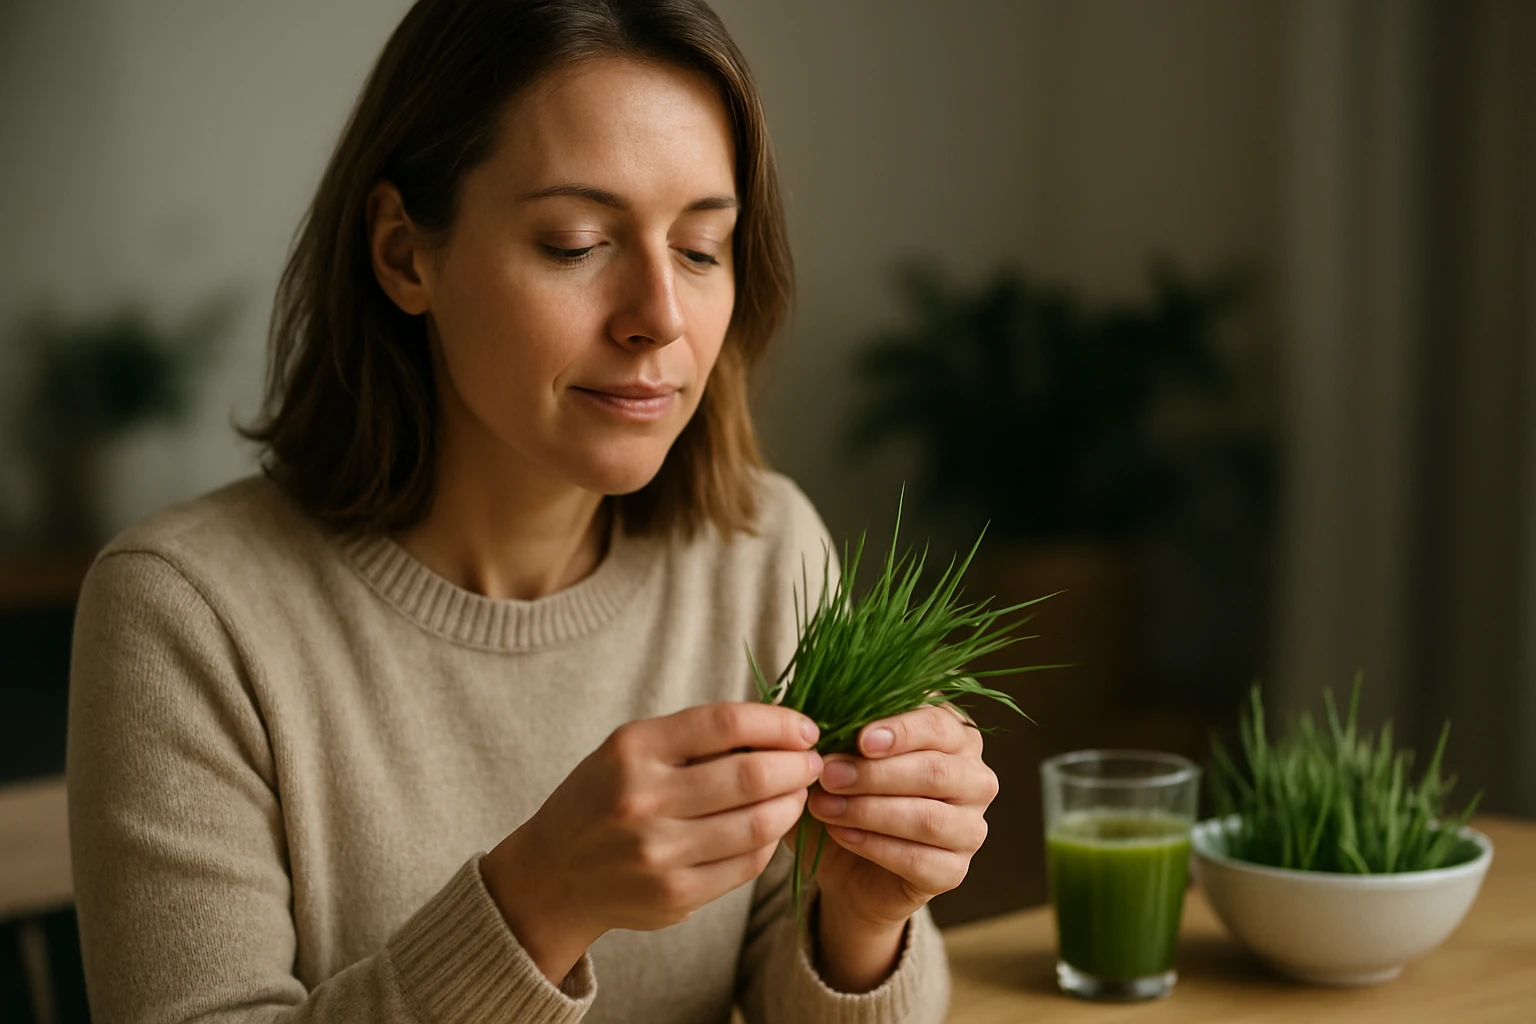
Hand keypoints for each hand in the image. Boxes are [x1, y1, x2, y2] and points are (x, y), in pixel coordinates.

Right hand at [482, 703, 822, 984]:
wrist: (553, 874)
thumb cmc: (605, 797)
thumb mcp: (632, 750)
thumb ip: (696, 738)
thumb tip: (781, 728)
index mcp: (633, 749)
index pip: (727, 724)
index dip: (779, 723)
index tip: (806, 728)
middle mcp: (643, 798)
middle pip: (751, 775)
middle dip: (797, 766)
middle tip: (813, 762)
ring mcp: (658, 852)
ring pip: (758, 824)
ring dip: (792, 804)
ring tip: (799, 792)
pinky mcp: (674, 895)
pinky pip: (746, 864)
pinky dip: (770, 842)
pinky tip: (772, 826)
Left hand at [805, 705, 997, 989]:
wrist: (847, 864)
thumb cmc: (848, 794)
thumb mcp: (839, 756)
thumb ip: (840, 733)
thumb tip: (821, 718)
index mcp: (954, 736)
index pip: (939, 725)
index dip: (902, 731)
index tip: (861, 739)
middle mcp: (974, 779)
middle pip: (936, 771)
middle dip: (876, 773)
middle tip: (828, 775)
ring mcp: (970, 828)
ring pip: (929, 818)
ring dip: (869, 810)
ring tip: (823, 806)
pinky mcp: (954, 871)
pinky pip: (919, 859)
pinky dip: (874, 845)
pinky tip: (842, 833)